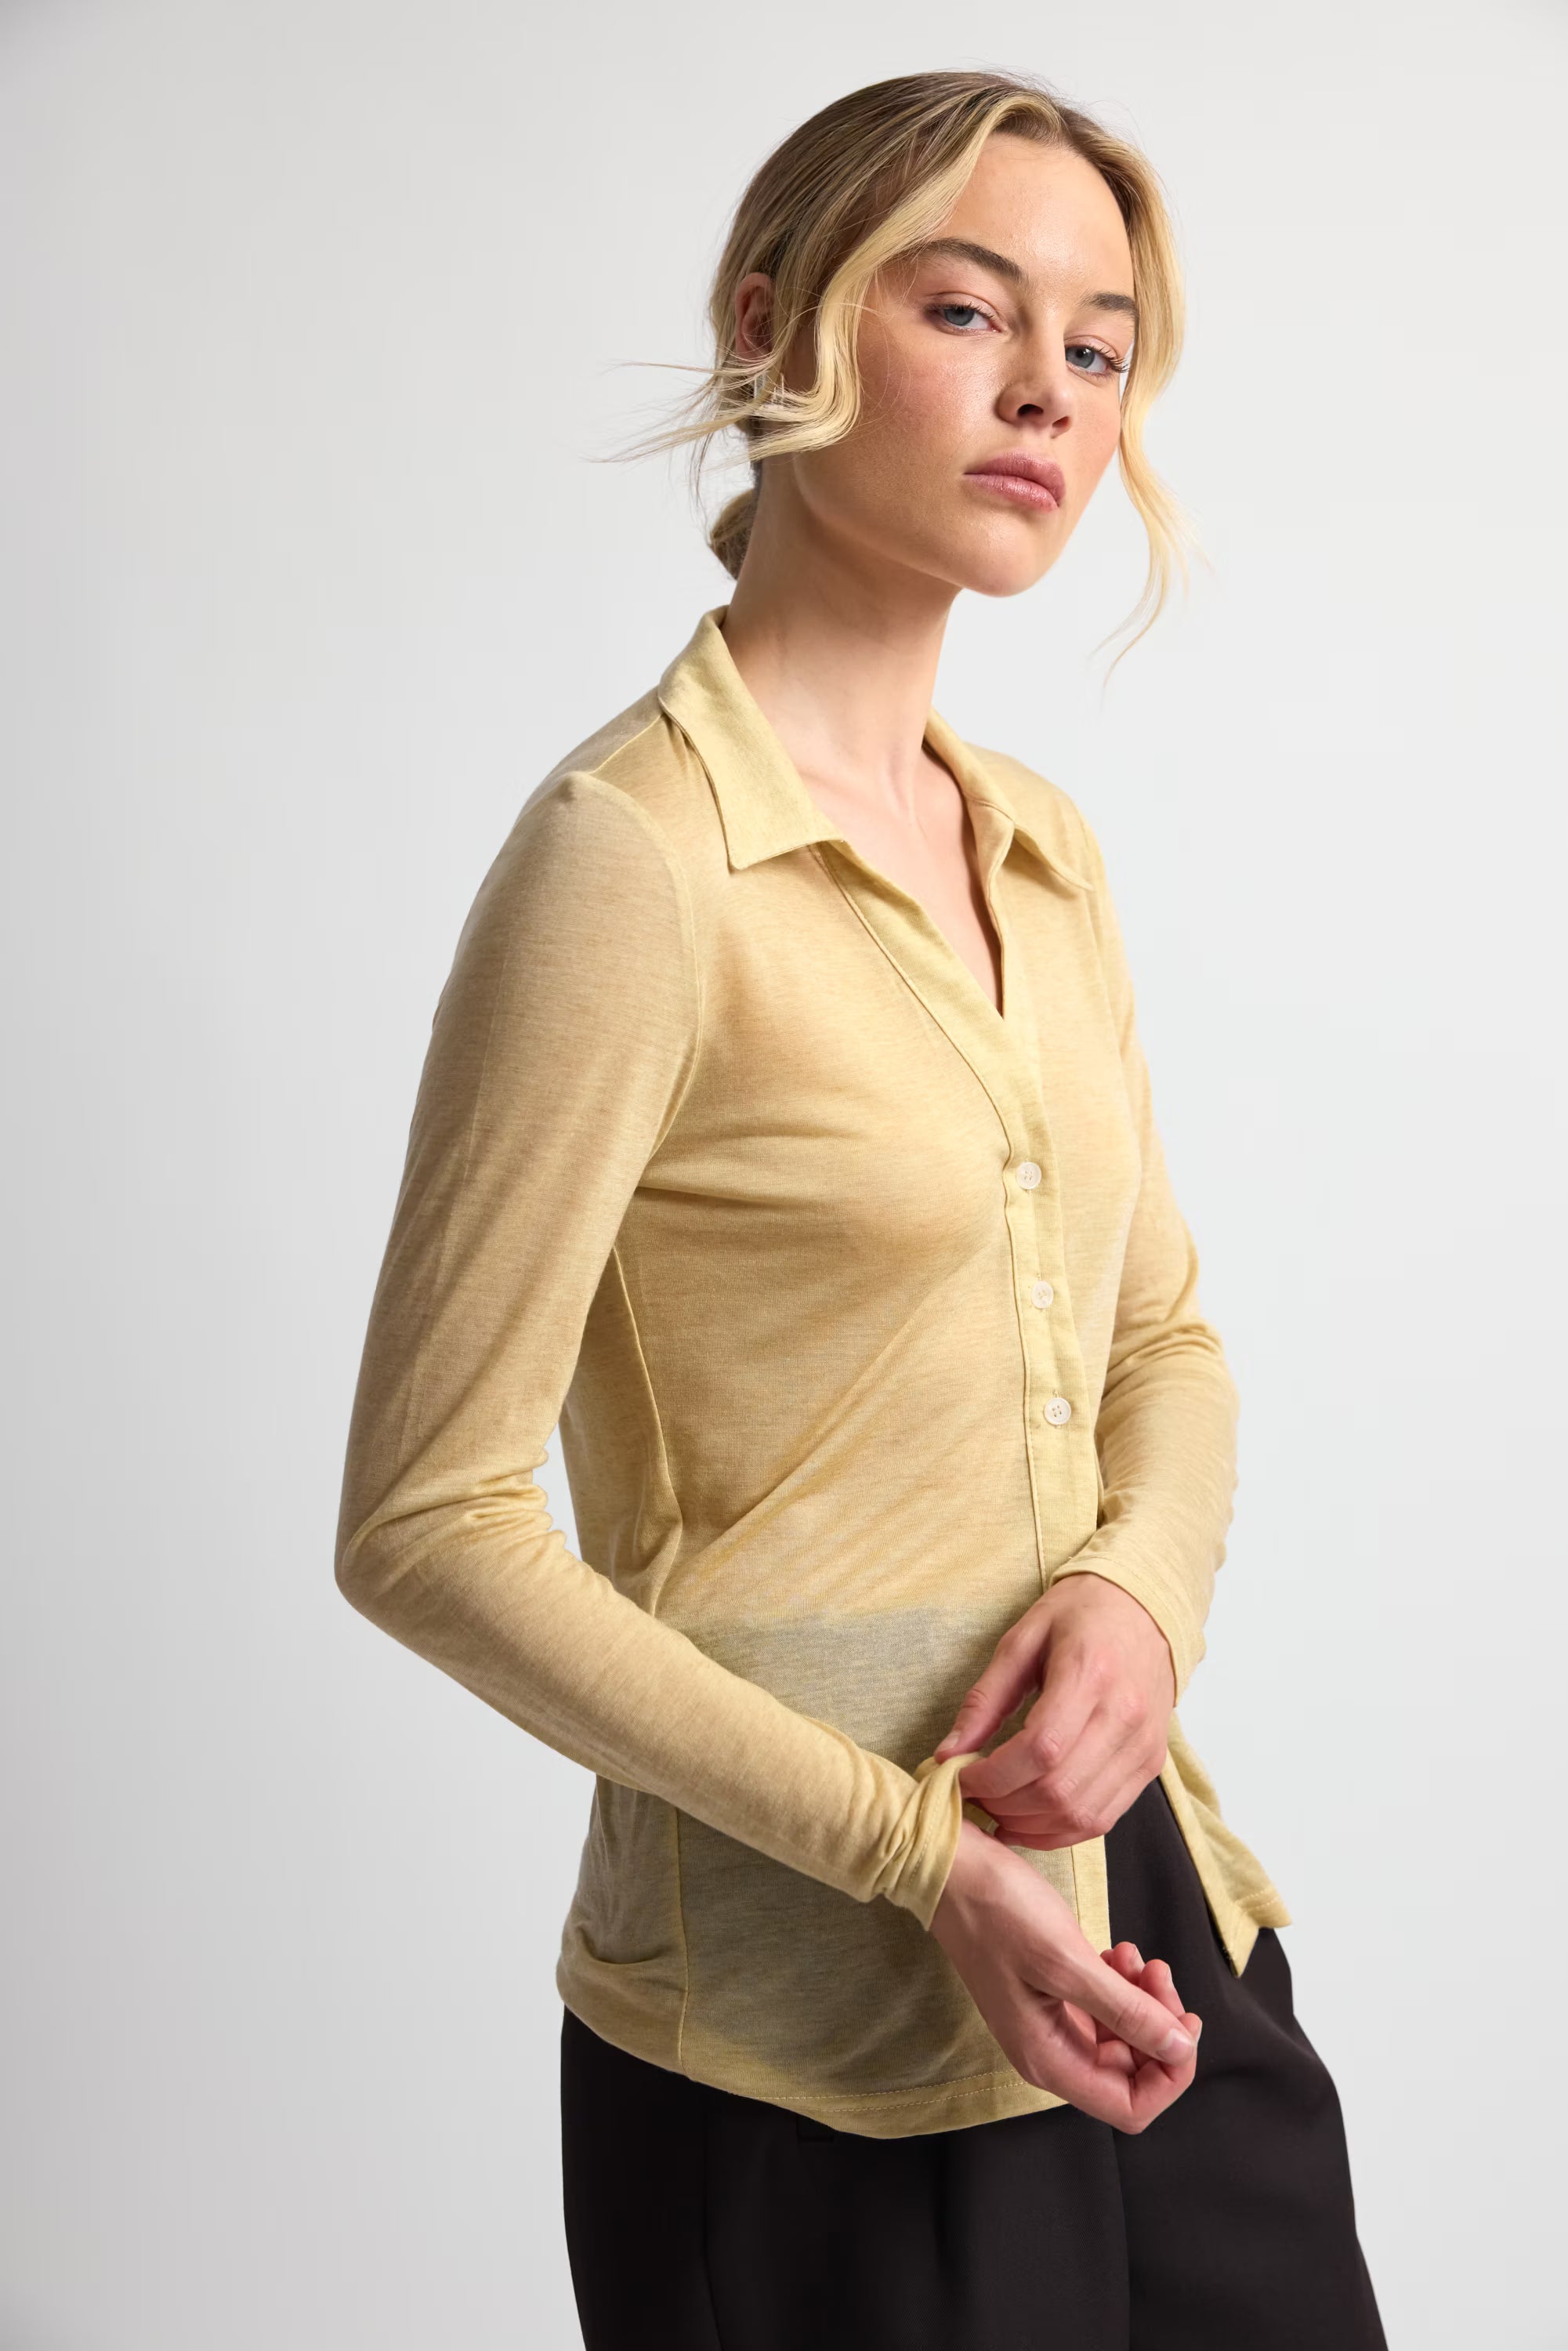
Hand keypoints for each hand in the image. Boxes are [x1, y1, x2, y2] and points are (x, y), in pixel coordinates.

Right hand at [928, 1819, 1200, 2128]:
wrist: (952, 1869)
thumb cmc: (998, 1912)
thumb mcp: (1067, 1961)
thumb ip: (1125, 2011)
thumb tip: (1178, 2048)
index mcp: (1049, 2060)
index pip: (1130, 2107)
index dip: (1168, 2075)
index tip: (1183, 2024)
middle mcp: (1050, 2052)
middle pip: (1131, 2070)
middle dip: (1158, 2027)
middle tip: (1158, 1974)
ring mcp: (1050, 2022)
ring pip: (1121, 2035)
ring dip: (1141, 1999)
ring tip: (1134, 1954)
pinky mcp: (1051, 1993)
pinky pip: (1103, 2007)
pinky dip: (1120, 1983)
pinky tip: (1116, 1951)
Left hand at [932, 1573, 1173, 1848]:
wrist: (1144, 1610)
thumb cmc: (1078, 1617)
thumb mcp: (1021, 1640)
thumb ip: (985, 1699)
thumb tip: (947, 1753)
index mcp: (1090, 1673)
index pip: (1040, 1750)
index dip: (993, 1777)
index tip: (961, 1777)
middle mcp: (1125, 1715)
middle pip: (1059, 1790)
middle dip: (1005, 1804)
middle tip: (975, 1796)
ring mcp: (1143, 1746)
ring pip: (1082, 1814)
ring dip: (1031, 1826)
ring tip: (998, 1811)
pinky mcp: (1150, 1764)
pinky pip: (1104, 1819)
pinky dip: (1061, 1830)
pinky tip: (1030, 1820)